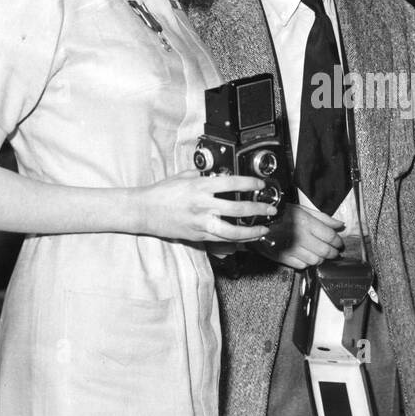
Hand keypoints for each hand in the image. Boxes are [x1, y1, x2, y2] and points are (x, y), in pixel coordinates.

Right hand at [135, 169, 278, 243]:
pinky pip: (222, 240)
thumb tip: (221, 175)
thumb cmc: (163, 193)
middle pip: (238, 210)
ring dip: (252, 231)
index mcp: (200, 187)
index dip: (250, 183)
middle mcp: (203, 206)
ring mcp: (201, 223)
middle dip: (258, 209)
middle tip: (270, 209)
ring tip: (263, 229)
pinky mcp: (198, 236)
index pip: (232, 183)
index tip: (260, 184)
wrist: (144, 211)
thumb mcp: (185, 176)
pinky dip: (237, 240)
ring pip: (233, 231)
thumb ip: (204, 176)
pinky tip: (246, 238)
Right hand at [252, 204, 345, 269]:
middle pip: (325, 251)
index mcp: (306, 223)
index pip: (330, 236)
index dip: (338, 241)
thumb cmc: (281, 213)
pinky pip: (302, 266)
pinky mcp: (283, 258)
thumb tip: (340, 225)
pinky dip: (307, 263)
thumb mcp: (302, 209)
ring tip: (321, 255)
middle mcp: (300, 237)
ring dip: (321, 259)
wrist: (257, 221)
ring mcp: (291, 249)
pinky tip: (307, 257)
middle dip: (333, 253)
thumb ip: (323, 218)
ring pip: (315, 261)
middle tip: (335, 252)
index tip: (339, 243)